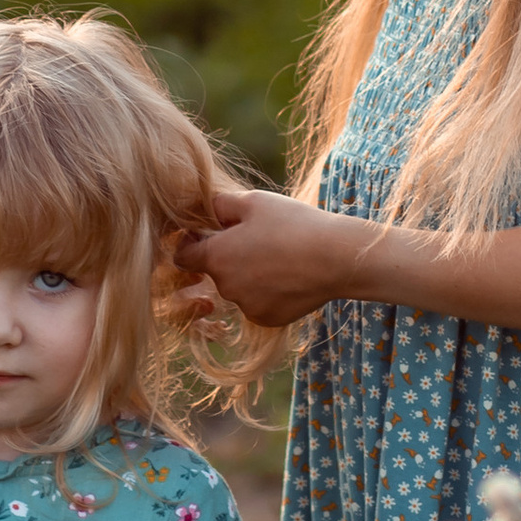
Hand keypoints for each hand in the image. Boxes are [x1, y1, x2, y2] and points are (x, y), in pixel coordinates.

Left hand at [174, 183, 367, 327]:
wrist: (336, 258)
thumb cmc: (293, 224)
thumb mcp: (253, 201)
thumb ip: (219, 204)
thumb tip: (203, 209)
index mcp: (216, 257)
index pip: (183, 255)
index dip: (193, 242)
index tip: (212, 233)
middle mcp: (225, 287)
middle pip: (215, 271)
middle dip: (228, 257)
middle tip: (259, 240)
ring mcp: (246, 307)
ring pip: (238, 288)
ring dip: (249, 275)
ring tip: (280, 257)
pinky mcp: (266, 319)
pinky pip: (257, 304)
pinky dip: (267, 293)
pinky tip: (289, 277)